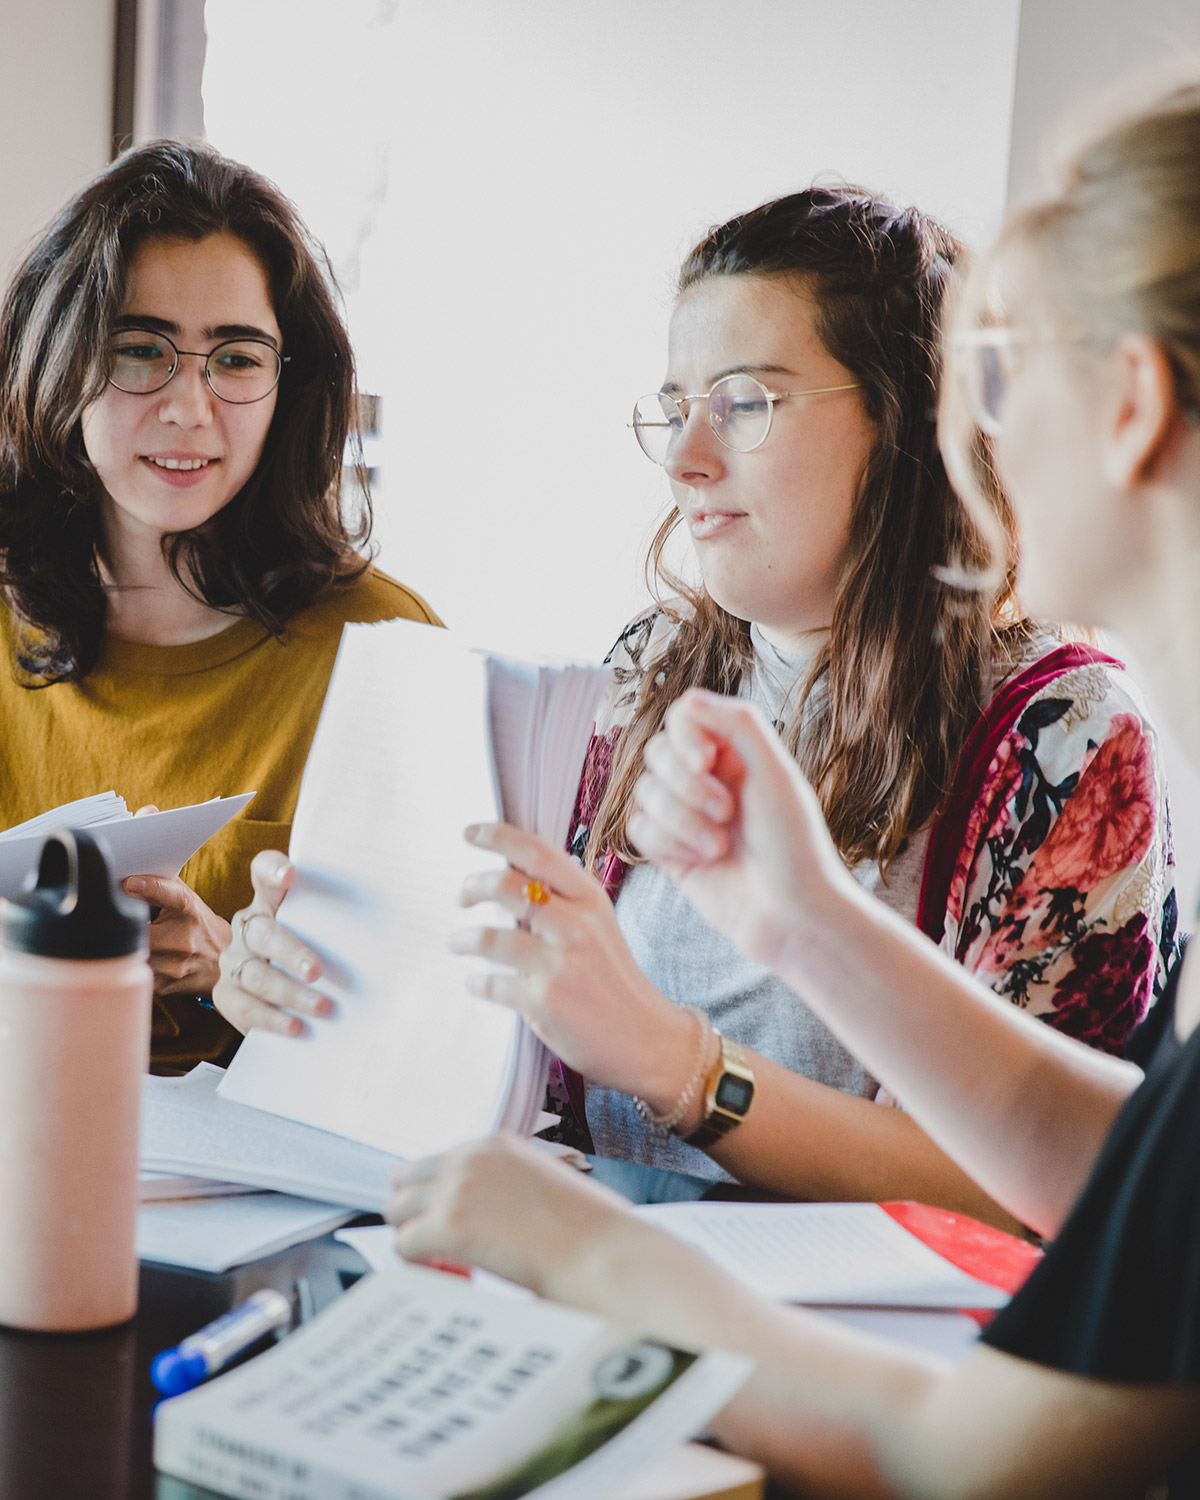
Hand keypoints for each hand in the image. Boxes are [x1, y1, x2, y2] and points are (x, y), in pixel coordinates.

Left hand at [123, 870, 231, 998]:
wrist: (221, 961)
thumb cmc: (195, 923)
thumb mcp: (185, 900)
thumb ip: (159, 886)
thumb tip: (123, 876)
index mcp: (188, 911)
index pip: (170, 894)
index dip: (150, 886)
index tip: (128, 882)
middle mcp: (184, 939)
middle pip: (136, 929)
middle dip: (123, 926)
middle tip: (116, 921)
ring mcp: (174, 965)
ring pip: (131, 952)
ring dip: (124, 946)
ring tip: (131, 940)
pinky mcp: (164, 985)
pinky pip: (134, 972)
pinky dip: (132, 963)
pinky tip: (141, 958)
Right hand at [212, 850, 333, 1036]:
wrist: (281, 995)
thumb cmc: (316, 953)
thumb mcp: (326, 934)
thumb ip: (343, 926)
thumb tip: (398, 931)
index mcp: (271, 902)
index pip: (263, 873)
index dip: (272, 870)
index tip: (291, 875)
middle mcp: (248, 927)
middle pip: (262, 932)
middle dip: (290, 952)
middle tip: (316, 971)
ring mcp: (234, 960)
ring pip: (256, 974)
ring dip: (290, 994)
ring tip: (322, 1008)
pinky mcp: (226, 993)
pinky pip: (245, 1007)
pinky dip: (271, 1019)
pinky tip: (295, 1027)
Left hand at [386, 1133, 648, 1304]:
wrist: (604, 1254)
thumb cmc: (590, 1233)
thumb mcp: (544, 1186)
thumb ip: (508, 1189)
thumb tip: (490, 1217)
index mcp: (495, 1145)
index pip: (436, 1163)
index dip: (439, 1199)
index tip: (455, 1229)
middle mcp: (470, 1157)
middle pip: (404, 1180)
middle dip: (415, 1214)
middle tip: (440, 1249)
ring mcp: (457, 1188)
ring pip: (397, 1211)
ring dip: (415, 1240)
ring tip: (446, 1266)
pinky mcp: (451, 1225)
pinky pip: (405, 1245)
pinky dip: (418, 1266)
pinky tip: (451, 1278)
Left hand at [452, 822, 697, 1110]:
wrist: (647, 1038)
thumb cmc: (613, 977)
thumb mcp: (598, 924)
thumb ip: (561, 898)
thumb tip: (508, 869)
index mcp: (591, 899)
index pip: (538, 852)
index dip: (497, 836)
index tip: (470, 833)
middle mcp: (578, 926)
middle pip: (506, 887)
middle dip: (472, 887)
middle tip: (462, 897)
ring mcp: (562, 965)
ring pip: (490, 938)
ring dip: (463, 939)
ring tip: (457, 943)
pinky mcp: (545, 1003)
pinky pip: (491, 984)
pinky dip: (476, 982)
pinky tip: (477, 982)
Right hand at [627, 690, 853, 970]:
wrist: (792, 917)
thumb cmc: (795, 846)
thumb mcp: (776, 774)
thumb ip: (737, 724)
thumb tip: (689, 699)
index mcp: (736, 754)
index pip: (683, 717)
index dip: (685, 736)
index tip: (707, 761)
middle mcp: (708, 780)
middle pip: (657, 753)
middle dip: (686, 785)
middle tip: (727, 813)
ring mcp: (685, 817)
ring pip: (645, 792)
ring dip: (681, 820)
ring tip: (719, 845)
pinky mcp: (670, 853)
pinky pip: (639, 829)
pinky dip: (667, 844)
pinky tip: (702, 861)